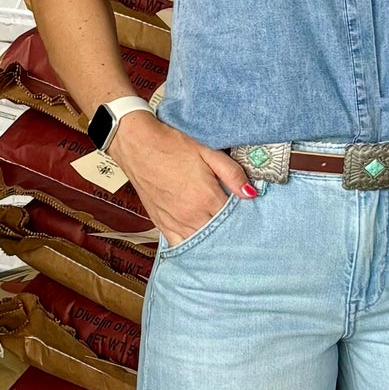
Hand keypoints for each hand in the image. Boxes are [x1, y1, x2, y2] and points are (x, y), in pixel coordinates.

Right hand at [109, 110, 254, 245]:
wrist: (137, 144)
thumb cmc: (171, 145)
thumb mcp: (208, 152)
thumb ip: (232, 174)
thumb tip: (251, 193)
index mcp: (206, 197)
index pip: (234, 218)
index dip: (244, 217)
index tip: (249, 214)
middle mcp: (191, 215)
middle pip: (219, 234)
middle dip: (230, 231)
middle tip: (238, 225)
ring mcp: (175, 222)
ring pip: (201, 243)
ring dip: (212, 240)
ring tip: (220, 232)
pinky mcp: (161, 224)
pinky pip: (180, 244)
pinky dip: (191, 244)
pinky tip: (199, 239)